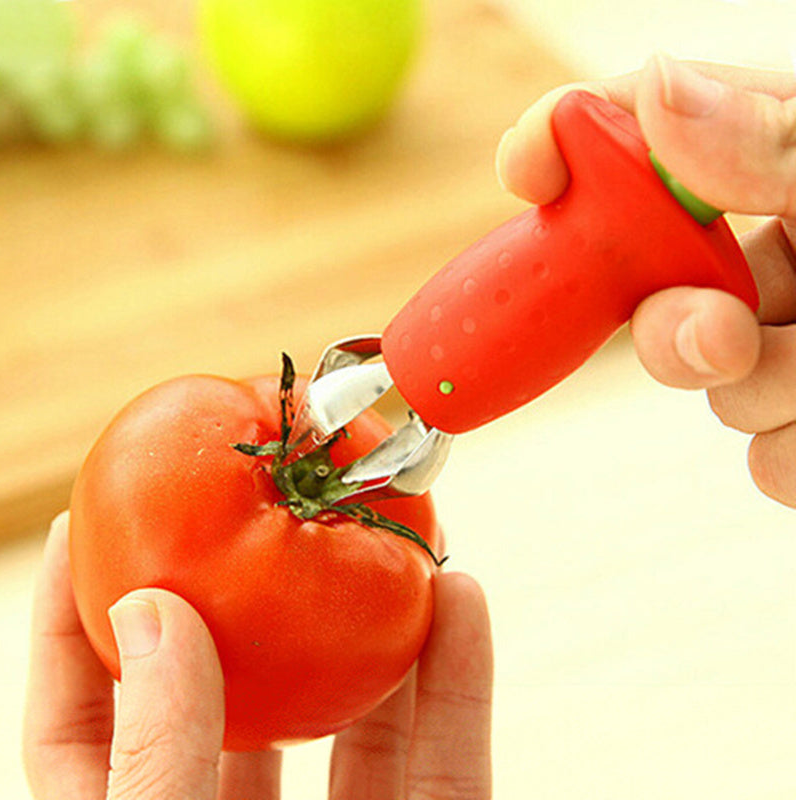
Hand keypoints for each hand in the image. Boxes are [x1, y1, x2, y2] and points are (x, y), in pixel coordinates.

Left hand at [23, 513, 492, 799]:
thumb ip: (157, 755)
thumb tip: (152, 616)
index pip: (84, 725)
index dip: (72, 624)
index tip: (84, 524)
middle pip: (237, 696)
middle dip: (258, 598)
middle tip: (270, 505)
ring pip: (357, 721)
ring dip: (383, 622)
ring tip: (394, 531)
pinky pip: (449, 761)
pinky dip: (462, 682)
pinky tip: (463, 600)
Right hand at [496, 54, 795, 506]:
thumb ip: (773, 144)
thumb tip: (655, 90)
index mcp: (781, 174)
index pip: (645, 135)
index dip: (571, 143)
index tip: (529, 173)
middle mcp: (778, 257)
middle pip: (650, 283)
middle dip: (672, 326)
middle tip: (712, 333)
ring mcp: (785, 348)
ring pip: (710, 388)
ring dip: (760, 394)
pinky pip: (761, 463)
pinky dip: (790, 460)